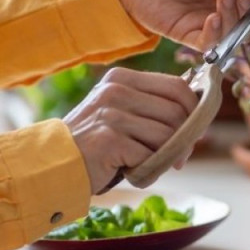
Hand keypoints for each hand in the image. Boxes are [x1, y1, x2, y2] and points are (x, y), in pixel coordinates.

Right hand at [64, 67, 197, 193]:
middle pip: (177, 111)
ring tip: (154, 165)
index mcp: (121, 79)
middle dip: (187, 138)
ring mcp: (111, 114)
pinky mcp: (109, 139)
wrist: (52, 165)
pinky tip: (133, 171)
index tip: (195, 130)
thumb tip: (197, 116)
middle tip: (180, 157)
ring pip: (167, 134)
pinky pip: (149, 155)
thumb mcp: (119, 113)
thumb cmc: (92, 144)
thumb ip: (151, 108)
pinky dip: (148, 169)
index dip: (193, 111)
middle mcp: (116, 91)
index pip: (177, 86)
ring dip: (169, 156)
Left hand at [114, 0, 249, 50]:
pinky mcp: (185, 35)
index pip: (249, 6)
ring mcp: (201, 25)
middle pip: (244, 25)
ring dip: (233, 20)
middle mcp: (216, 12)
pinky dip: (215, 34)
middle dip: (248, 14)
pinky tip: (213, 18)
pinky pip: (207, 44)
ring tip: (223, 0)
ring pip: (229, 36)